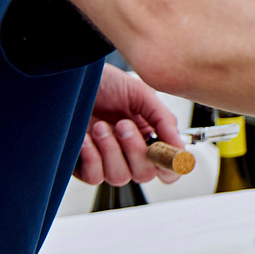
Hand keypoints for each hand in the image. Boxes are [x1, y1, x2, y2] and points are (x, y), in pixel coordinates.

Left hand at [78, 65, 186, 186]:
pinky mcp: (82, 165)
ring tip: (100, 126)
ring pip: (120, 177)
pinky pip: (94, 177)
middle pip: (145, 175)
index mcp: (149, 138)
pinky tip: (86, 138)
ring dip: (111, 151)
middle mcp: (129, 153)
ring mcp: (106, 161)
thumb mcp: (142, 95)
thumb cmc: (107, 83)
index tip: (164, 149)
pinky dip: (92, 157)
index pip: (168, 167)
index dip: (170, 164)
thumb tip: (181, 149)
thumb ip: (164, 121)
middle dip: (135, 150)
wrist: (73, 77)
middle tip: (123, 124)